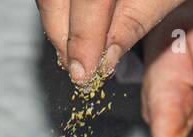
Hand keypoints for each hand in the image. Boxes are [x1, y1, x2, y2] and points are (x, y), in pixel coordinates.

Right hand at [37, 0, 186, 82]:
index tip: (84, 74)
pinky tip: (77, 30)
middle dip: (63, 38)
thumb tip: (105, 59)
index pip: (88, 0)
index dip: (83, 39)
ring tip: (79, 55)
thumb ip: (134, 22)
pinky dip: (60, 11)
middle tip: (80, 71)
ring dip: (58, 27)